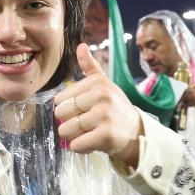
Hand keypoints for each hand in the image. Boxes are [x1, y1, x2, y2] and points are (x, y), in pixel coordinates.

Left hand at [54, 44, 143, 168]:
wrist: (136, 132)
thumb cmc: (114, 107)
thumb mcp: (104, 85)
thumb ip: (90, 67)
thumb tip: (80, 46)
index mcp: (96, 83)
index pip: (59, 100)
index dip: (68, 109)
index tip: (83, 110)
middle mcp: (101, 96)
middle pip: (60, 114)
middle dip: (69, 123)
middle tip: (86, 124)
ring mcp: (104, 116)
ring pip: (66, 130)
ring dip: (73, 137)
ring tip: (89, 133)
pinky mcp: (106, 135)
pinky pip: (76, 145)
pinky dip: (80, 147)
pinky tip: (92, 143)